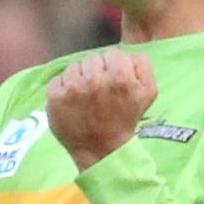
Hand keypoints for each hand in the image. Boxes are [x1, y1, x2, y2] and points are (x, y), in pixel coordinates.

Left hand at [47, 48, 156, 170]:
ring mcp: (72, 88)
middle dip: (97, 72)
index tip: (114, 82)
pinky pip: (58, 79)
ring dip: (80, 79)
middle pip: (92, 59)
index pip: (113, 54)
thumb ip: (143, 65)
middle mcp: (94, 79)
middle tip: (100, 92)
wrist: (102, 151)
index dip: (115, 67)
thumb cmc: (126, 120)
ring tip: (86, 99)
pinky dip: (64, 89)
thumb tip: (128, 53)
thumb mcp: (148, 93)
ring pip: (74, 67)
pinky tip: (73, 103)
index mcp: (119, 75)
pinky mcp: (55, 97)